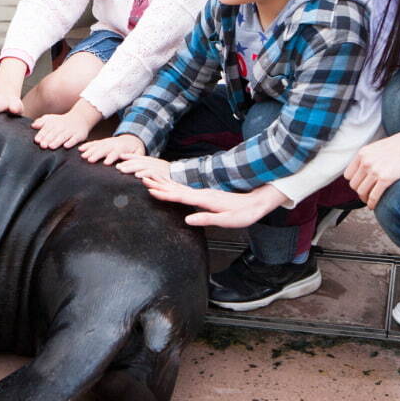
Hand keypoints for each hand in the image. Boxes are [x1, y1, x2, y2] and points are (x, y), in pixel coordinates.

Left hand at [32, 100, 101, 149]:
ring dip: (57, 141)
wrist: (80, 118)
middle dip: (48, 139)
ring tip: (51, 147)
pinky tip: (66, 146)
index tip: (37, 140)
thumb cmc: (61, 121)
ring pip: (63, 136)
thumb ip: (41, 122)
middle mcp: (62, 126)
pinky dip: (71, 142)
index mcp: (54, 123)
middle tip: (43, 145)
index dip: (41, 134)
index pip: (47, 128)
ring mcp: (71, 131)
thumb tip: (33, 126)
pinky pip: (75, 139)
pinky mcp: (79, 135)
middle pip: (54, 133)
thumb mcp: (51, 119)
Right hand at [79, 133, 145, 164]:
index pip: (116, 152)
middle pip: (104, 149)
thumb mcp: (139, 152)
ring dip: (90, 150)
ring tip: (83, 156)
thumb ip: (137, 158)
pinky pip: (94, 143)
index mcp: (123, 147)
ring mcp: (107, 142)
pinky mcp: (102, 142)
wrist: (132, 138)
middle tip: (90, 160)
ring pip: (97, 145)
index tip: (106, 163)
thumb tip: (133, 166)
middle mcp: (113, 143)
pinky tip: (80, 149)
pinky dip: (87, 145)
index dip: (111, 157)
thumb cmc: (136, 149)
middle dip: (97, 154)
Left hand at [117, 155, 171, 182]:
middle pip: (138, 161)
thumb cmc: (167, 175)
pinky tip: (137, 176)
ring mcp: (157, 167)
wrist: (182, 175)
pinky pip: (151, 172)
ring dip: (132, 168)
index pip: (138, 157)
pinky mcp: (161, 173)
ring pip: (142, 166)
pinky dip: (144, 173)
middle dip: (127, 163)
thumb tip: (136, 172)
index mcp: (151, 161)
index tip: (120, 156)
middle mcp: (153, 162)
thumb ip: (146, 169)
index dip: (129, 156)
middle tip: (117, 166)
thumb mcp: (156, 170)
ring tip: (123, 170)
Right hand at [142, 178, 288, 228]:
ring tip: (150, 179)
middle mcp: (202, 193)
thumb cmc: (243, 214)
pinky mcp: (206, 195)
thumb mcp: (227, 221)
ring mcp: (204, 193)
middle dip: (159, 184)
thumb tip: (187, 220)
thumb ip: (206, 219)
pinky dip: (174, 186)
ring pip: (179, 187)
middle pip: (176, 188)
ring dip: (164, 183)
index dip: (164, 193)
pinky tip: (170, 186)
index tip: (150, 189)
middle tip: (142, 179)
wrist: (257, 202)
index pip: (180, 196)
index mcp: (205, 199)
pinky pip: (186, 189)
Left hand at [343, 130, 399, 207]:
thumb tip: (365, 172)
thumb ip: (369, 158)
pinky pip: (373, 196)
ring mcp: (375, 171)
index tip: (360, 185)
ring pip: (361, 192)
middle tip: (366, 195)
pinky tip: (374, 205)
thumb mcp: (378, 147)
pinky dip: (372, 203)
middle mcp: (366, 162)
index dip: (355, 182)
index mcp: (363, 153)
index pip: (348, 174)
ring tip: (370, 201)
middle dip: (360, 191)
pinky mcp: (385, 179)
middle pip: (354, 185)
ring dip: (365, 199)